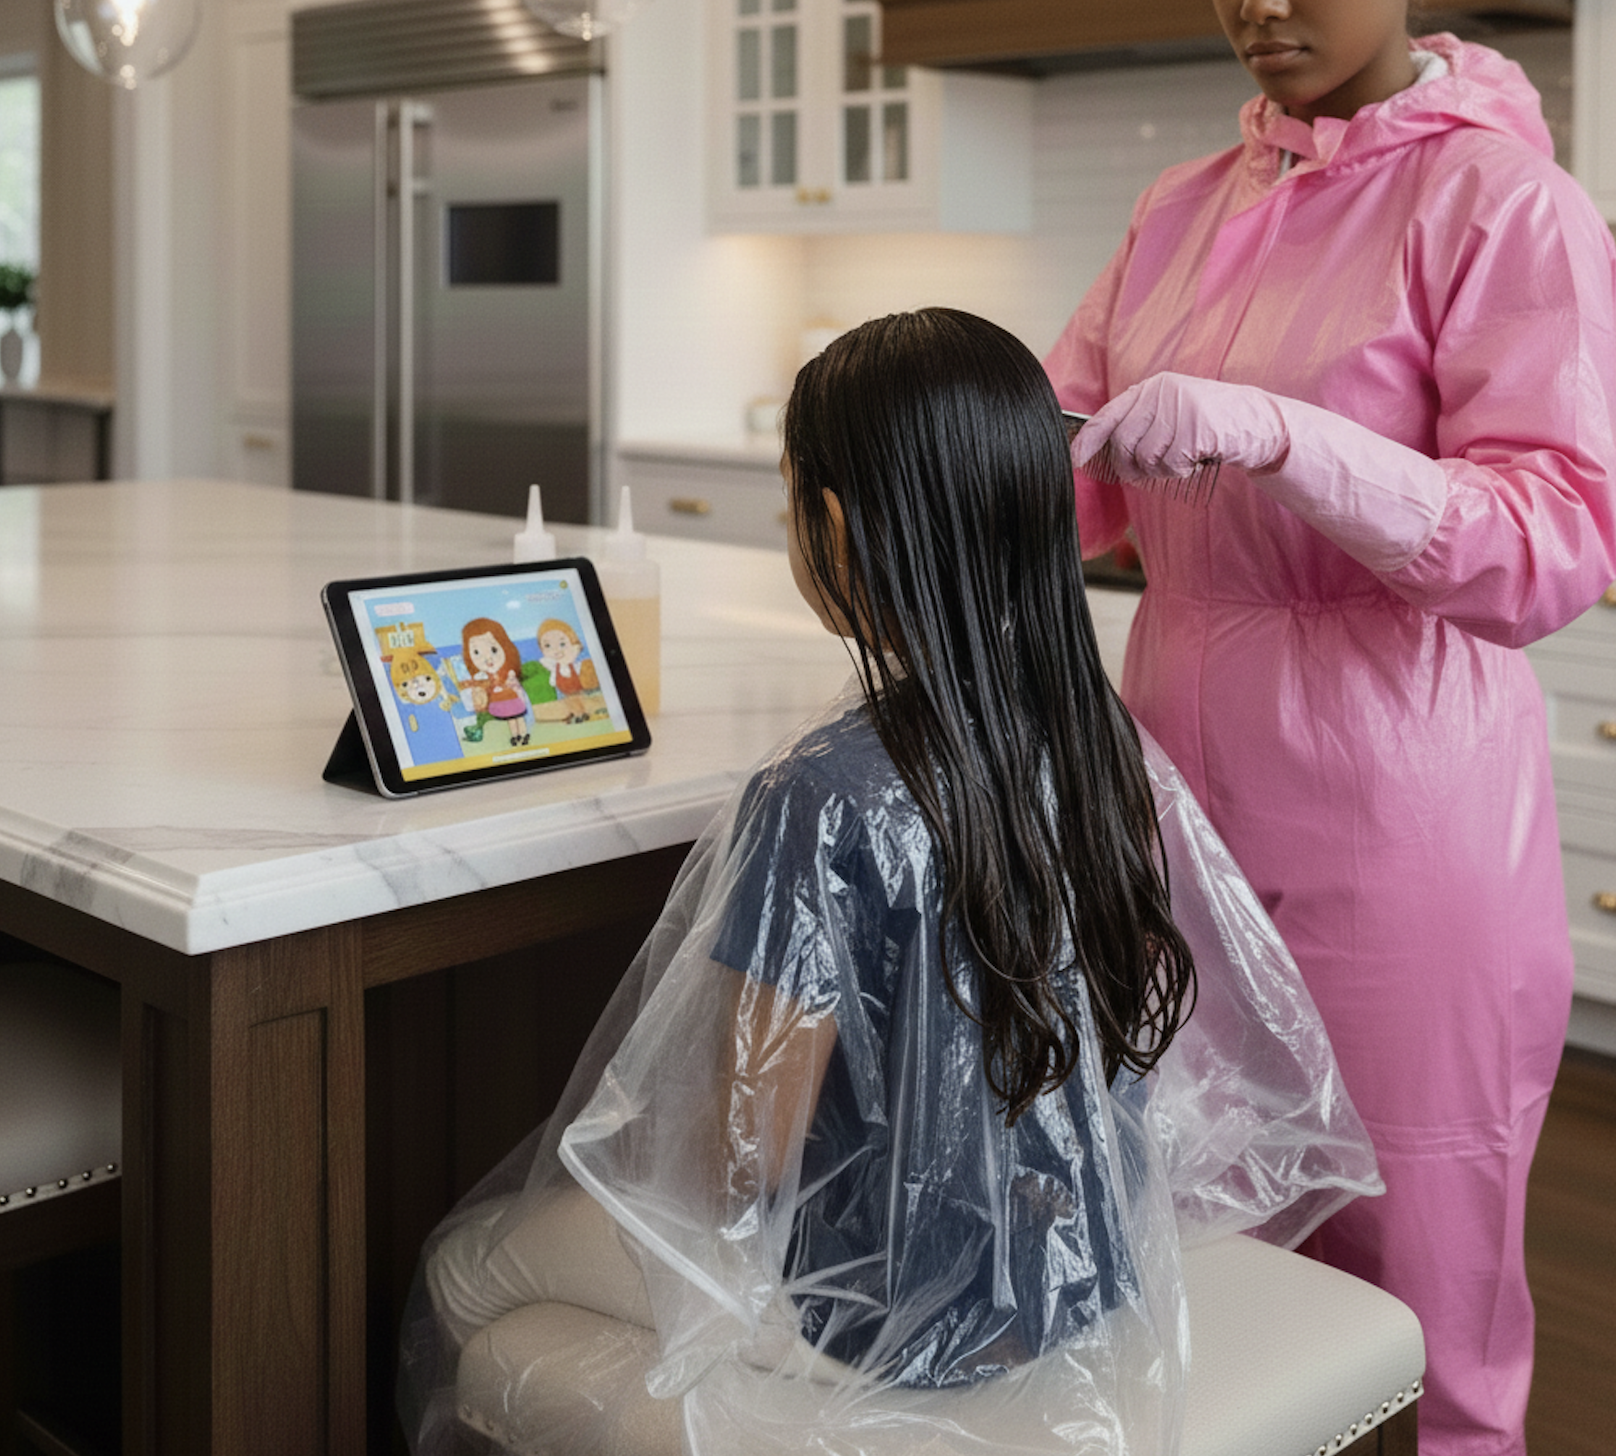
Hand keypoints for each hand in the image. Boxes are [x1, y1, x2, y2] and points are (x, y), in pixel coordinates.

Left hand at [1074, 372, 1290, 481]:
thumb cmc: (1211, 424)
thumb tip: (1102, 451)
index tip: (1075, 459)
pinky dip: (1182, 472)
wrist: (1258, 422)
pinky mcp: (1195, 429)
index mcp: (1152, 388)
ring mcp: (1179, 409)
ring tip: (1183, 459)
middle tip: (1150, 471)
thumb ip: (1142, 425)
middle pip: (1123, 444)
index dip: (1088, 440)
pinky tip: (1198, 460)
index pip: (1108, 415)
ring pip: (1146, 459)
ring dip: (1162, 471)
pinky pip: (1171, 466)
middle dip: (1131, 467)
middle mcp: (1162, 393)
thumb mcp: (1173, 414)